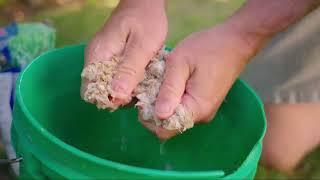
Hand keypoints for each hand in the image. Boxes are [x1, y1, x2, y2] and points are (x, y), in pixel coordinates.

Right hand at [82, 0, 166, 104]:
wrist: (145, 1)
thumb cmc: (145, 20)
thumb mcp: (142, 46)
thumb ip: (129, 70)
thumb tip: (116, 96)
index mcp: (97, 56)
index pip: (90, 90)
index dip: (108, 99)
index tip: (128, 97)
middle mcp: (94, 58)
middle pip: (98, 89)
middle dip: (117, 96)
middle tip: (139, 90)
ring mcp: (101, 57)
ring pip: (107, 84)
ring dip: (123, 89)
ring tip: (141, 83)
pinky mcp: (109, 56)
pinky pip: (113, 75)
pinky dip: (125, 80)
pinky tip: (140, 76)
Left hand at [141, 22, 257, 139]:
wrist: (235, 41)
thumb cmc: (208, 48)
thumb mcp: (180, 63)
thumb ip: (169, 89)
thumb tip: (159, 115)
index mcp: (196, 108)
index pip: (165, 131)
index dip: (148, 118)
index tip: (143, 98)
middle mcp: (202, 115)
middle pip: (169, 126)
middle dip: (154, 110)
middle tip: (150, 86)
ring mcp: (205, 110)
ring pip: (175, 116)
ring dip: (163, 102)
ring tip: (161, 81)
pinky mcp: (206, 103)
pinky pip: (184, 108)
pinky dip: (173, 99)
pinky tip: (172, 81)